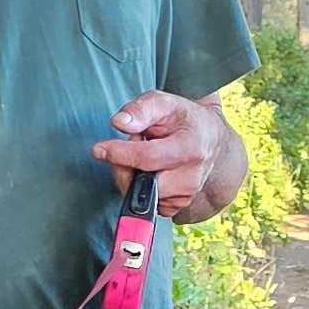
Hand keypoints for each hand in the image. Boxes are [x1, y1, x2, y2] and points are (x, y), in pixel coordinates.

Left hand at [92, 89, 227, 217]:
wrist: (208, 137)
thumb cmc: (183, 119)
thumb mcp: (162, 102)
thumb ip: (140, 109)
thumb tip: (119, 122)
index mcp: (190, 148)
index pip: (147, 158)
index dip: (119, 154)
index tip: (99, 149)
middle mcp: (191, 176)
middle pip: (140, 182)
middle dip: (126, 164)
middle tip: (136, 144)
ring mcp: (186, 195)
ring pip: (140, 195)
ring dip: (133, 176)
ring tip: (146, 155)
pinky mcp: (178, 206)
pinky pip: (146, 204)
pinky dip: (141, 189)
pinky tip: (151, 171)